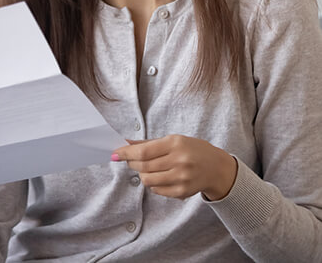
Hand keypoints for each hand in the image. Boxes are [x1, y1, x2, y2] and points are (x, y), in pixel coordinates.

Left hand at [112, 134, 236, 200]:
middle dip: (132, 163)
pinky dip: (152, 184)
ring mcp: (182, 178)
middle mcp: (179, 161)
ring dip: (142, 174)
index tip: (115, 154)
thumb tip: (125, 143)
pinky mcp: (182, 192)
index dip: (126, 153)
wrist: (217, 168)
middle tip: (131, 160)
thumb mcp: (173, 140)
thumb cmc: (192, 150)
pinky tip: (160, 177)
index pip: (144, 151)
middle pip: (143, 166)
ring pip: (147, 179)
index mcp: (176, 144)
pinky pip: (156, 190)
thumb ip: (148, 143)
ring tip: (148, 169)